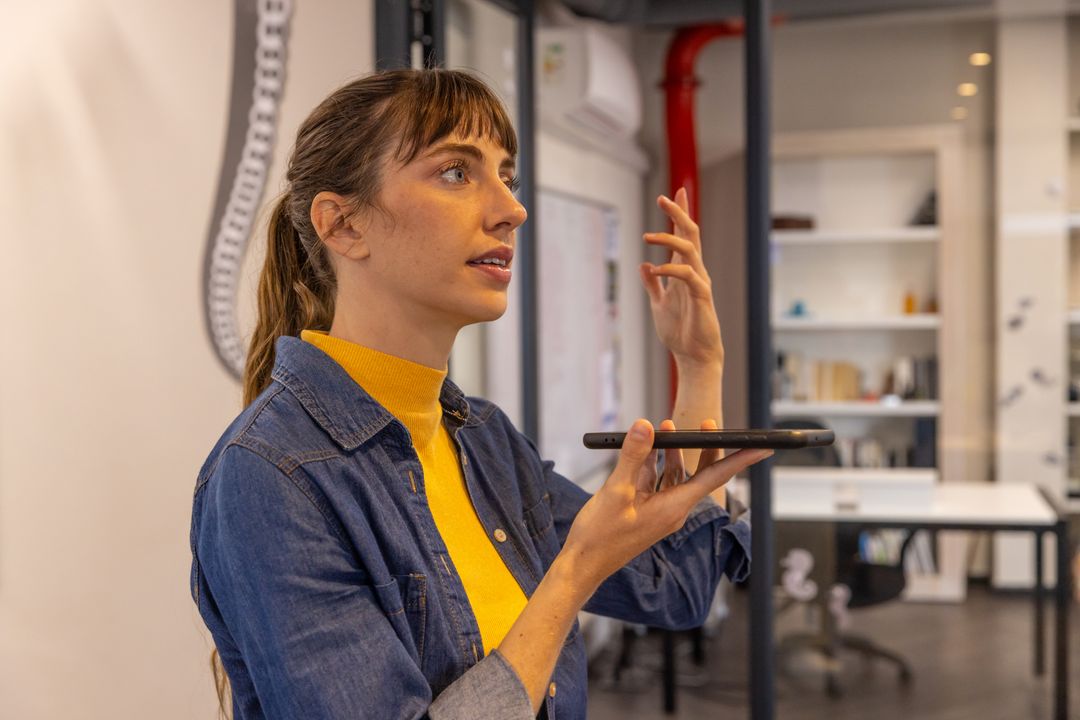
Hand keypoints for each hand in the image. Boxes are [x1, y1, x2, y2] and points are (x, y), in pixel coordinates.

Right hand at [560, 418, 771, 589]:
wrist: (583, 564)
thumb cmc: (600, 536)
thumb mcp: (616, 491)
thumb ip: (633, 456)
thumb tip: (646, 425)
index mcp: (675, 507)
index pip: (716, 478)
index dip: (740, 460)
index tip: (763, 447)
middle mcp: (673, 509)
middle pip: (700, 474)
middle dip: (705, 448)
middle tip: (708, 423)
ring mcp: (660, 510)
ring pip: (676, 475)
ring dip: (674, 452)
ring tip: (666, 424)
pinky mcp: (645, 510)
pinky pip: (657, 482)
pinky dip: (654, 463)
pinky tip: (645, 448)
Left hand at [640, 187, 723, 369]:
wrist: (693, 356)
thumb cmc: (679, 332)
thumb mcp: (658, 304)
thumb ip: (652, 284)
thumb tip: (644, 264)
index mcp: (684, 271)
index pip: (683, 237)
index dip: (679, 215)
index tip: (674, 192)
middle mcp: (694, 272)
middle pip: (690, 234)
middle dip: (678, 214)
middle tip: (664, 197)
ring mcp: (699, 282)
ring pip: (689, 249)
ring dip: (668, 239)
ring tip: (646, 236)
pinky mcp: (701, 296)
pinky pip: (688, 275)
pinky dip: (670, 269)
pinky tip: (654, 268)